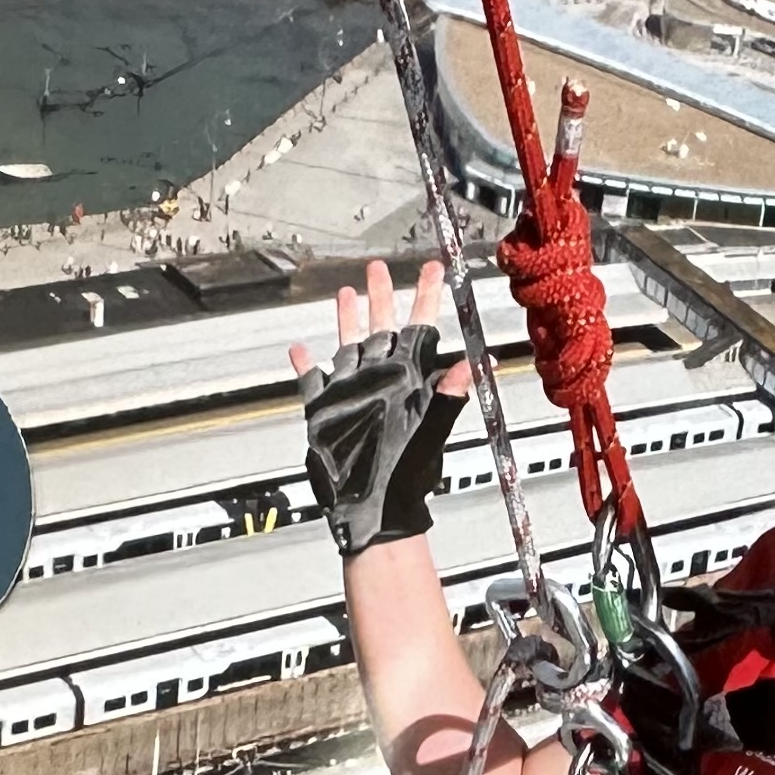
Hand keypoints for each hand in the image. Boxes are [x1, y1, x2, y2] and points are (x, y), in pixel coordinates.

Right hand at [290, 259, 472, 558]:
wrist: (373, 507)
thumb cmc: (407, 473)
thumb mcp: (432, 429)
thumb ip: (449, 396)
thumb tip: (474, 364)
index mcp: (409, 378)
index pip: (421, 327)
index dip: (427, 297)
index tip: (434, 269)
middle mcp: (381, 378)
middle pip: (382, 326)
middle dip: (382, 296)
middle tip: (379, 267)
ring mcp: (352, 392)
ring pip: (349, 345)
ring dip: (346, 319)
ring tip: (345, 293)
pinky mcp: (325, 410)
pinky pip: (313, 381)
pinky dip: (305, 364)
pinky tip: (299, 348)